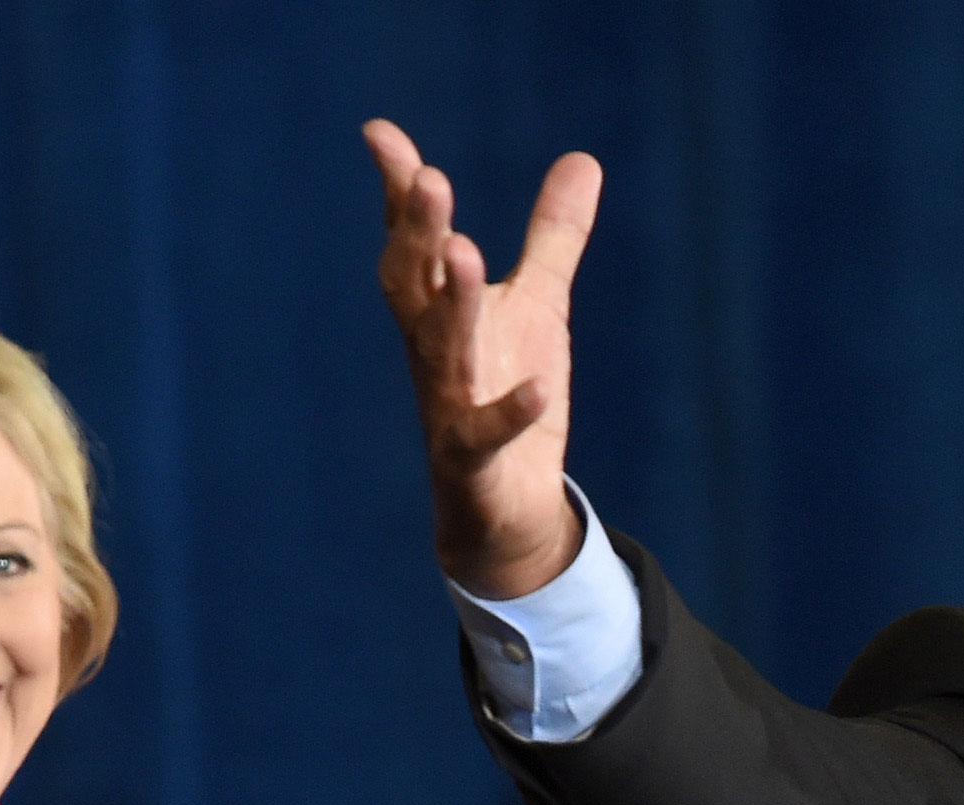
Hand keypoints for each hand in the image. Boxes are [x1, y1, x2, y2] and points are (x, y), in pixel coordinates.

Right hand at [365, 119, 600, 600]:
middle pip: (414, 288)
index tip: (380, 135)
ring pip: (442, 352)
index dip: (399, 193)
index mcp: (439, 311)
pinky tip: (539, 388)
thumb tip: (582, 159)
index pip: (413, 244)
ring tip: (463, 251)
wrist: (504, 511)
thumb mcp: (537, 308)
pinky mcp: (475, 463)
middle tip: (429, 178)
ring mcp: (448, 407)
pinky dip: (510, 413)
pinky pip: (486, 436)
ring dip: (452, 304)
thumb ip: (552, 238)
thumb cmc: (508, 394)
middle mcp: (433, 353)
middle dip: (419, 234)